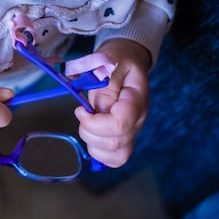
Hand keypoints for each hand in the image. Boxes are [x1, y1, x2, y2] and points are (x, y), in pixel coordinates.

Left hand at [74, 38, 150, 166]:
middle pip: (115, 143)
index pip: (119, 124)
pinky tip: (92, 135)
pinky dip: (99, 153)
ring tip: (88, 124)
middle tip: (82, 113)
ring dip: (94, 144)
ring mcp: (132, 131)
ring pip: (117, 156)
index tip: (81, 110)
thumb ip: (101, 84)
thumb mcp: (107, 62)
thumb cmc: (117, 60)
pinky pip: (115, 158)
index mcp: (136, 100)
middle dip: (89, 132)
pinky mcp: (125, 137)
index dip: (94, 123)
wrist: (126, 60)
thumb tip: (94, 108)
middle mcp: (138, 120)